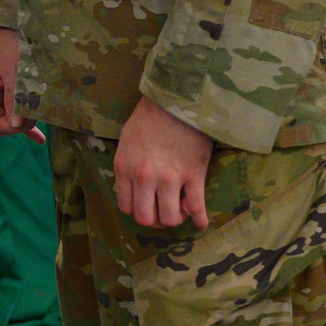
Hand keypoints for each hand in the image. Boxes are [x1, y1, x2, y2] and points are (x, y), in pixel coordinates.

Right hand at [0, 28, 44, 141]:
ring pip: (13, 118)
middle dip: (22, 122)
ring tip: (44, 108)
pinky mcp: (8, 91)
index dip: (14, 127)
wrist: (17, 23)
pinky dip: (27, 121)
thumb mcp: (15, 71)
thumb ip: (15, 98)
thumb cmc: (13, 43)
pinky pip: (16, 113)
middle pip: (4, 123)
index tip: (32, 118)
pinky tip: (39, 138)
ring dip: (29, 118)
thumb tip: (16, 125)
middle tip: (40, 110)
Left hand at [115, 96, 213, 229]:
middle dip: (154, 220)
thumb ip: (128, 168)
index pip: (125, 206)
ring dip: (175, 218)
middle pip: (146, 218)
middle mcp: (144, 177)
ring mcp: (169, 178)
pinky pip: (196, 207)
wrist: (175, 102)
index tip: (146, 207)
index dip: (137, 212)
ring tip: (180, 209)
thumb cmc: (148, 119)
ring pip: (170, 218)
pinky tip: (201, 223)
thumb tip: (135, 191)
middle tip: (163, 212)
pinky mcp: (193, 175)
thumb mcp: (126, 143)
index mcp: (125, 168)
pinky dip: (199, 220)